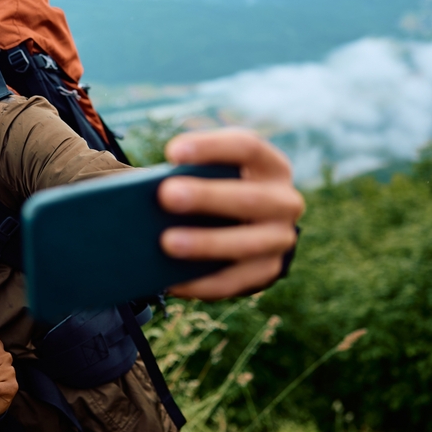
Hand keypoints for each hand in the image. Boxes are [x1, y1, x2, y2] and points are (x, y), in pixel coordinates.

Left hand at [158, 128, 303, 300]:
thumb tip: (147, 190)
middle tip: (166, 195)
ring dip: (205, 243)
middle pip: (249, 197)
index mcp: (270, 166)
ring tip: (166, 242)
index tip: (173, 152)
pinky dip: (201, 283)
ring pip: (245, 243)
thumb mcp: (215, 174)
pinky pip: (234, 281)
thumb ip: (193, 174)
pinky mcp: (267, 271)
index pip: (248, 147)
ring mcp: (280, 239)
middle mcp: (284, 201)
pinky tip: (172, 282)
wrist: (251, 228)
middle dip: (206, 197)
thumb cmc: (219, 190)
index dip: (211, 147)